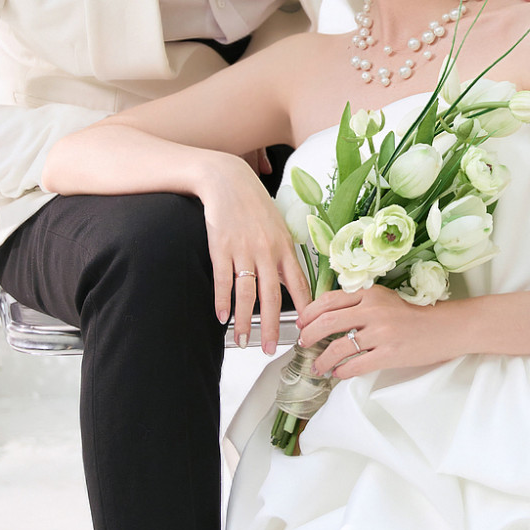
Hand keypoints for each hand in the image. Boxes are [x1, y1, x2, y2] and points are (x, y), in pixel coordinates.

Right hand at [193, 151, 310, 352]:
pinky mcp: (221, 248)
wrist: (228, 181)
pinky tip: (222, 317)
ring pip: (246, 294)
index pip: (299, 285)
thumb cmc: (255, 204)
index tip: (308, 331)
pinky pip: (224, 280)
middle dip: (272, 327)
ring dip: (244, 321)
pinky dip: (222, 301)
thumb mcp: (278, 227)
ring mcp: (243, 250)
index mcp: (285, 247)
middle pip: (272, 297)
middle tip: (270, 348)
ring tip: (243, 340)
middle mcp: (267, 251)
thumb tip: (288, 284)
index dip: (305, 310)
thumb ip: (284, 255)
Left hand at [298, 284, 458, 379]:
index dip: (310, 313)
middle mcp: (373, 311)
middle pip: (328, 322)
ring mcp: (381, 333)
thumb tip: (329, 315)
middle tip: (303, 344)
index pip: (329, 300)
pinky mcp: (389, 354)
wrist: (445, 328)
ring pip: (339, 347)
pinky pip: (356, 364)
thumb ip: (360, 303)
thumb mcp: (385, 300)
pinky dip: (342, 370)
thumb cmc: (414, 316)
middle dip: (309, 335)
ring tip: (318, 366)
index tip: (302, 323)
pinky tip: (338, 373)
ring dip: (323, 359)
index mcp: (370, 294)